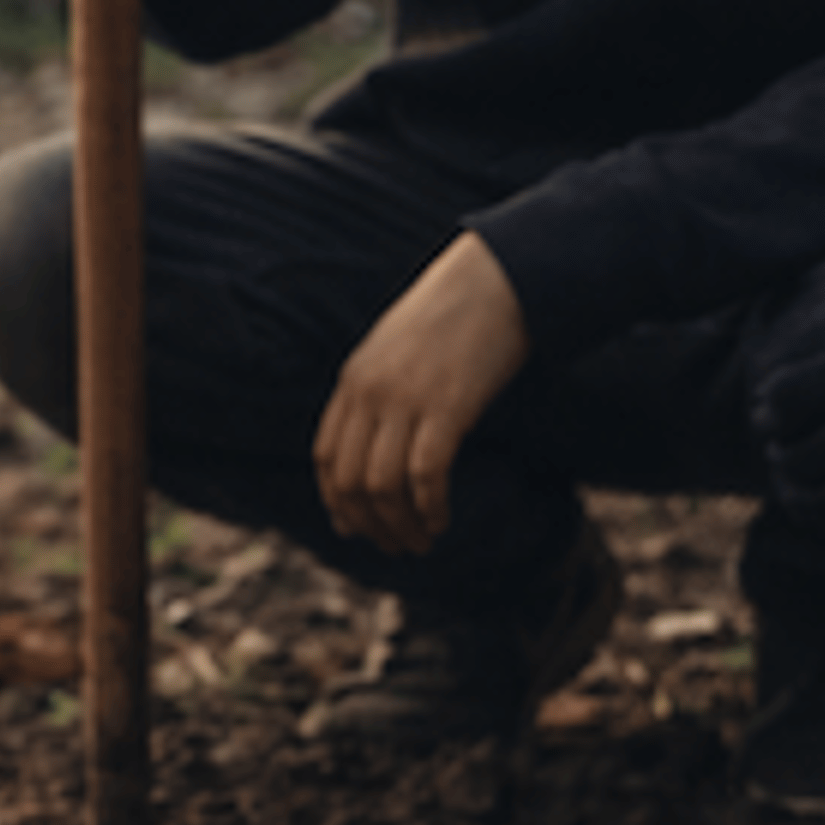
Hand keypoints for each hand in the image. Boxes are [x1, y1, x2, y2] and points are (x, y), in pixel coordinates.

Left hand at [314, 234, 531, 556]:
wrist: (498, 278)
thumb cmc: (456, 315)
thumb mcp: (400, 349)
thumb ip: (381, 389)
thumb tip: (381, 438)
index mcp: (354, 378)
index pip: (326, 455)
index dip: (336, 499)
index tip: (353, 527)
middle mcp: (370, 392)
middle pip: (350, 480)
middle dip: (370, 524)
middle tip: (396, 546)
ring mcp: (406, 399)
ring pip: (383, 485)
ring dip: (401, 524)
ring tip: (422, 540)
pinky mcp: (447, 406)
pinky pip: (425, 474)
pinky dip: (429, 507)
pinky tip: (441, 519)